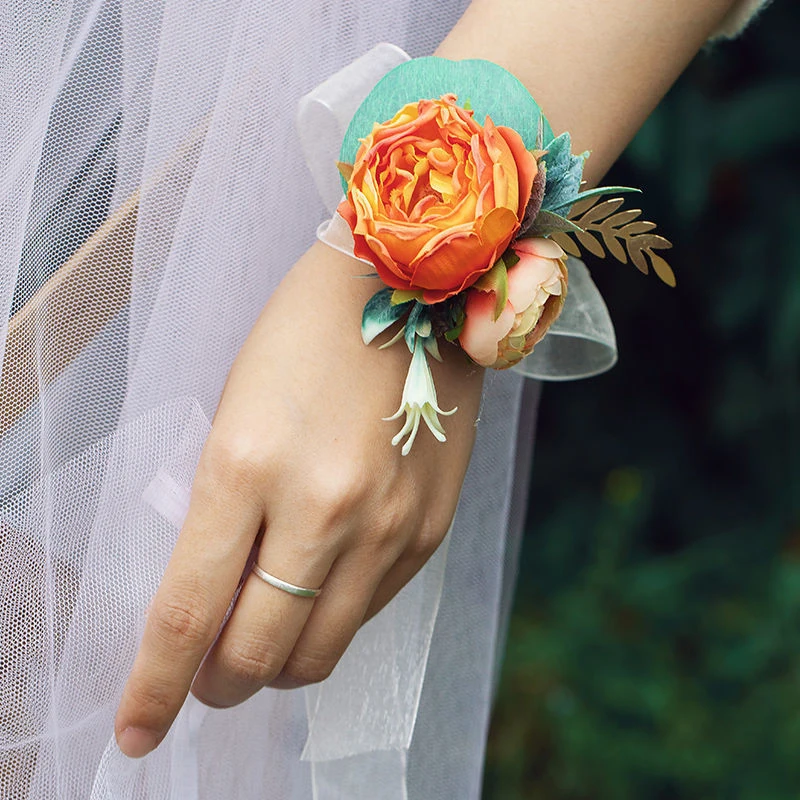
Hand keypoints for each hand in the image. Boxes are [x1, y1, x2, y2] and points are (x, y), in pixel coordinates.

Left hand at [114, 241, 483, 757]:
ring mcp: (386, 524)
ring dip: (277, 666)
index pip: (186, 613)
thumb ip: (222, 513)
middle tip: (206, 672)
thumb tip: (215, 598)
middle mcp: (323, 507)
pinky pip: (370, 612)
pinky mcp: (429, 528)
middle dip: (217, 683)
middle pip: (258, 653)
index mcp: (247, 463)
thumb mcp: (235, 413)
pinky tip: (322, 586)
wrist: (411, 290)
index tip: (137, 730)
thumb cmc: (304, 334)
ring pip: (320, 653)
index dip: (154, 687)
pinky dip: (332, 620)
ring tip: (262, 639)